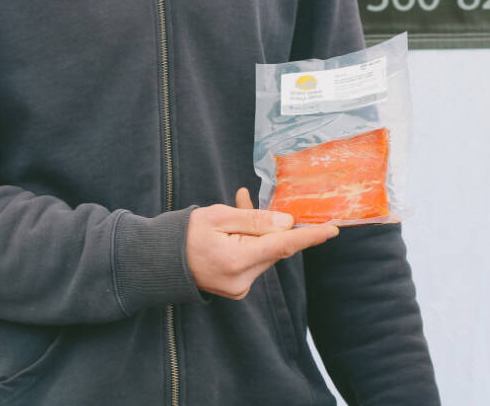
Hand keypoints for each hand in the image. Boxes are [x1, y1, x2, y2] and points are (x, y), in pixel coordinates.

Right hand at [186, 188, 337, 298]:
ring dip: (259, 231)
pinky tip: (235, 227)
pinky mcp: (236, 289)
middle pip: (273, 248)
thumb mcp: (219, 216)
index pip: (283, 245)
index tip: (333, 230)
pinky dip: (251, 242)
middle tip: (247, 200)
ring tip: (236, 206)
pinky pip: (254, 260)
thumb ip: (255, 220)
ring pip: (264, 252)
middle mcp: (241, 280)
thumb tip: (287, 223)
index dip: (310, 236)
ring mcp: (239, 288)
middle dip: (272, 223)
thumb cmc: (185, 233)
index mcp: (237, 260)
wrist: (157, 261)